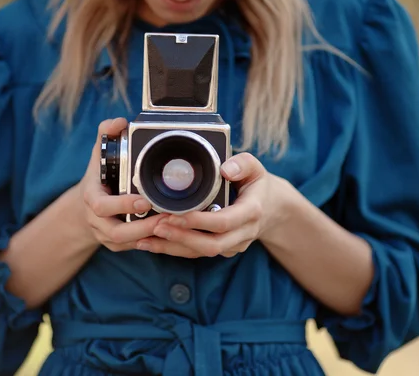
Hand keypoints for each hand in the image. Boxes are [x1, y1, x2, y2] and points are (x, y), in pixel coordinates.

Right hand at [72, 118, 168, 251]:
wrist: (85, 205)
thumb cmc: (99, 176)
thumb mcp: (99, 152)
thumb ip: (107, 134)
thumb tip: (118, 122)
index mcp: (92, 198)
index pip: (102, 206)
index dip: (122, 205)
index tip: (144, 200)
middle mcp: (97, 221)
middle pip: (116, 233)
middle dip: (142, 227)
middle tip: (167, 218)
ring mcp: (107, 236)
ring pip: (128, 244)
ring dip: (151, 236)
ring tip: (173, 226)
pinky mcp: (119, 245)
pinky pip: (136, 248)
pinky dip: (153, 243)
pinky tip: (171, 235)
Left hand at [136, 153, 290, 257]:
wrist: (271, 208)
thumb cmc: (257, 184)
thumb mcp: (255, 168)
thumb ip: (242, 164)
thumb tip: (224, 169)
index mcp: (251, 212)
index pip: (224, 222)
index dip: (199, 221)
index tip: (176, 214)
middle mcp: (243, 233)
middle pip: (211, 245)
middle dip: (182, 237)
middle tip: (156, 225)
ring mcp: (233, 244)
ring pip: (202, 253)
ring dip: (173, 247)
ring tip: (146, 238)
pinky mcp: (222, 249)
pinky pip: (197, 254)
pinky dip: (174, 249)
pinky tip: (151, 244)